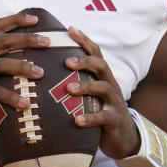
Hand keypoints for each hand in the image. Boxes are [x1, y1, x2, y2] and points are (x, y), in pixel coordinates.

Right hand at [0, 12, 50, 132]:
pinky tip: (26, 104)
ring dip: (23, 67)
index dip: (16, 20)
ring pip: (2, 64)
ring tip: (41, 73)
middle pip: (4, 41)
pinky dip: (12, 98)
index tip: (35, 19)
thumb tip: (22, 58)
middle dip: (27, 38)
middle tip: (47, 41)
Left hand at [65, 27, 140, 159]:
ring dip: (86, 86)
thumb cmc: (99, 110)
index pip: (95, 53)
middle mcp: (110, 84)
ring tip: (68, 88)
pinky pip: (103, 117)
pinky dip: (90, 117)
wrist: (123, 136)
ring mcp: (114, 102)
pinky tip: (76, 120)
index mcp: (102, 76)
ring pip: (103, 88)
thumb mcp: (89, 93)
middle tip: (66, 62)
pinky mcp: (115, 120)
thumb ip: (75, 81)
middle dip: (84, 61)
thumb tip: (44, 69)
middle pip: (101, 66)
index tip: (70, 29)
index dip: (84, 40)